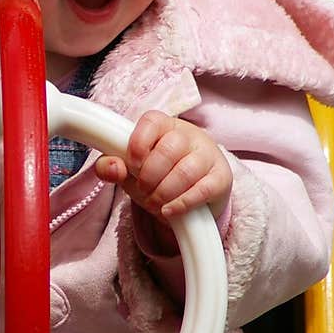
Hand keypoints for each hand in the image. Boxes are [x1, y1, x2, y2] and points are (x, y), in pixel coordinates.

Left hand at [95, 111, 231, 220]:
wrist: (192, 191)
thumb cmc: (157, 173)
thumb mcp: (130, 169)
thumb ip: (112, 166)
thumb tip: (112, 167)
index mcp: (163, 125)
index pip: (151, 122)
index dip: (137, 146)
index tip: (132, 166)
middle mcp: (189, 134)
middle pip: (168, 150)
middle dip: (149, 177)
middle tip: (144, 190)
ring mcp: (208, 154)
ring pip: (185, 171)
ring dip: (164, 193)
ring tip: (155, 203)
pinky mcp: (221, 177)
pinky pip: (203, 190)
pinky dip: (182, 204)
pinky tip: (169, 210)